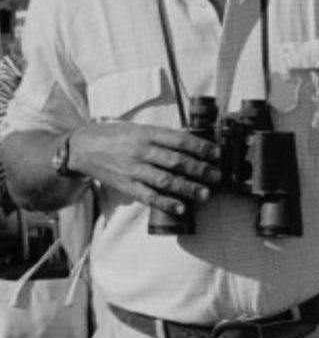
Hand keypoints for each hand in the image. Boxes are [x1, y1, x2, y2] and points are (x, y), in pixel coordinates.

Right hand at [70, 121, 219, 214]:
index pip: (180, 139)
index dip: (201, 147)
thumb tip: (192, 143)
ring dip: (187, 188)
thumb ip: (162, 137)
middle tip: (217, 176)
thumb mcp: (140, 129)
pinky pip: (147, 196)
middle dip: (200, 169)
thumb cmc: (116, 136)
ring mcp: (133, 169)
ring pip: (165, 180)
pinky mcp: (125, 185)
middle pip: (176, 161)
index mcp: (148, 134)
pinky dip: (165, 203)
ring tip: (205, 194)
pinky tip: (180, 208)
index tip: (217, 154)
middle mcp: (141, 151)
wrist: (82, 148)